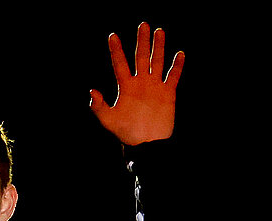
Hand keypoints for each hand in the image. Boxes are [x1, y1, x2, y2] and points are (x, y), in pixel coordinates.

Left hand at [89, 22, 184, 144]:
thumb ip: (98, 107)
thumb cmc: (127, 133)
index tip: (113, 36)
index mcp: (126, 86)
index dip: (116, 50)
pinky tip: (179, 54)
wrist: (148, 144)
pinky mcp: (167, 93)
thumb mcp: (109, 120)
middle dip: (141, 41)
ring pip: (157, 62)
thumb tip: (92, 91)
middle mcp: (140, 82)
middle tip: (143, 24)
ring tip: (159, 31)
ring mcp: (154, 86)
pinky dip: (176, 66)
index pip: (120, 64)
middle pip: (141, 57)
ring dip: (158, 47)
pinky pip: (172, 76)